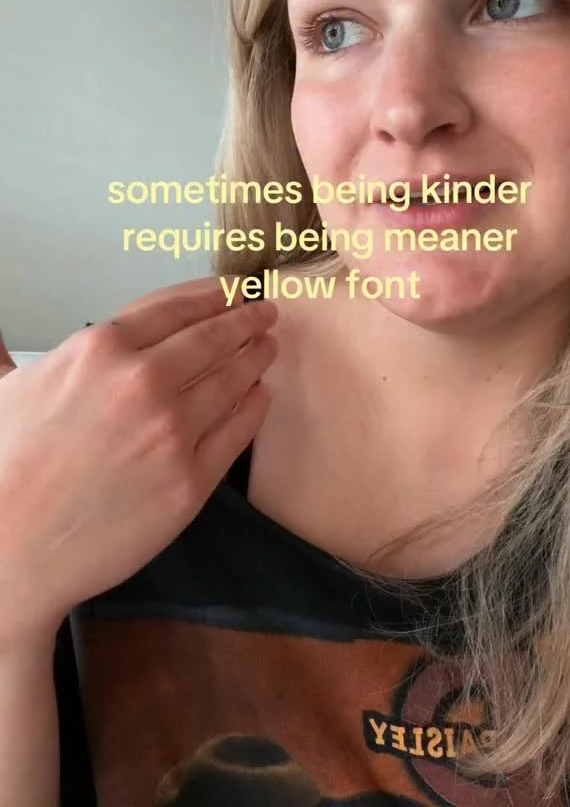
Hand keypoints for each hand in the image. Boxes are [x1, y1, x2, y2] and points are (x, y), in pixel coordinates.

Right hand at [0, 279, 276, 644]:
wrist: (10, 552)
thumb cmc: (5, 470)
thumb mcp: (9, 389)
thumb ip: (23, 351)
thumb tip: (1, 330)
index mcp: (99, 350)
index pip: (173, 307)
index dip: (210, 296)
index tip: (231, 291)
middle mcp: (142, 383)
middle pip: (212, 339)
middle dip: (245, 321)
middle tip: (265, 313)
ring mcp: (172, 432)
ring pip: (232, 381)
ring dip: (255, 359)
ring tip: (268, 349)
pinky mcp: (190, 482)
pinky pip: (237, 433)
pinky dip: (254, 409)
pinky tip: (259, 398)